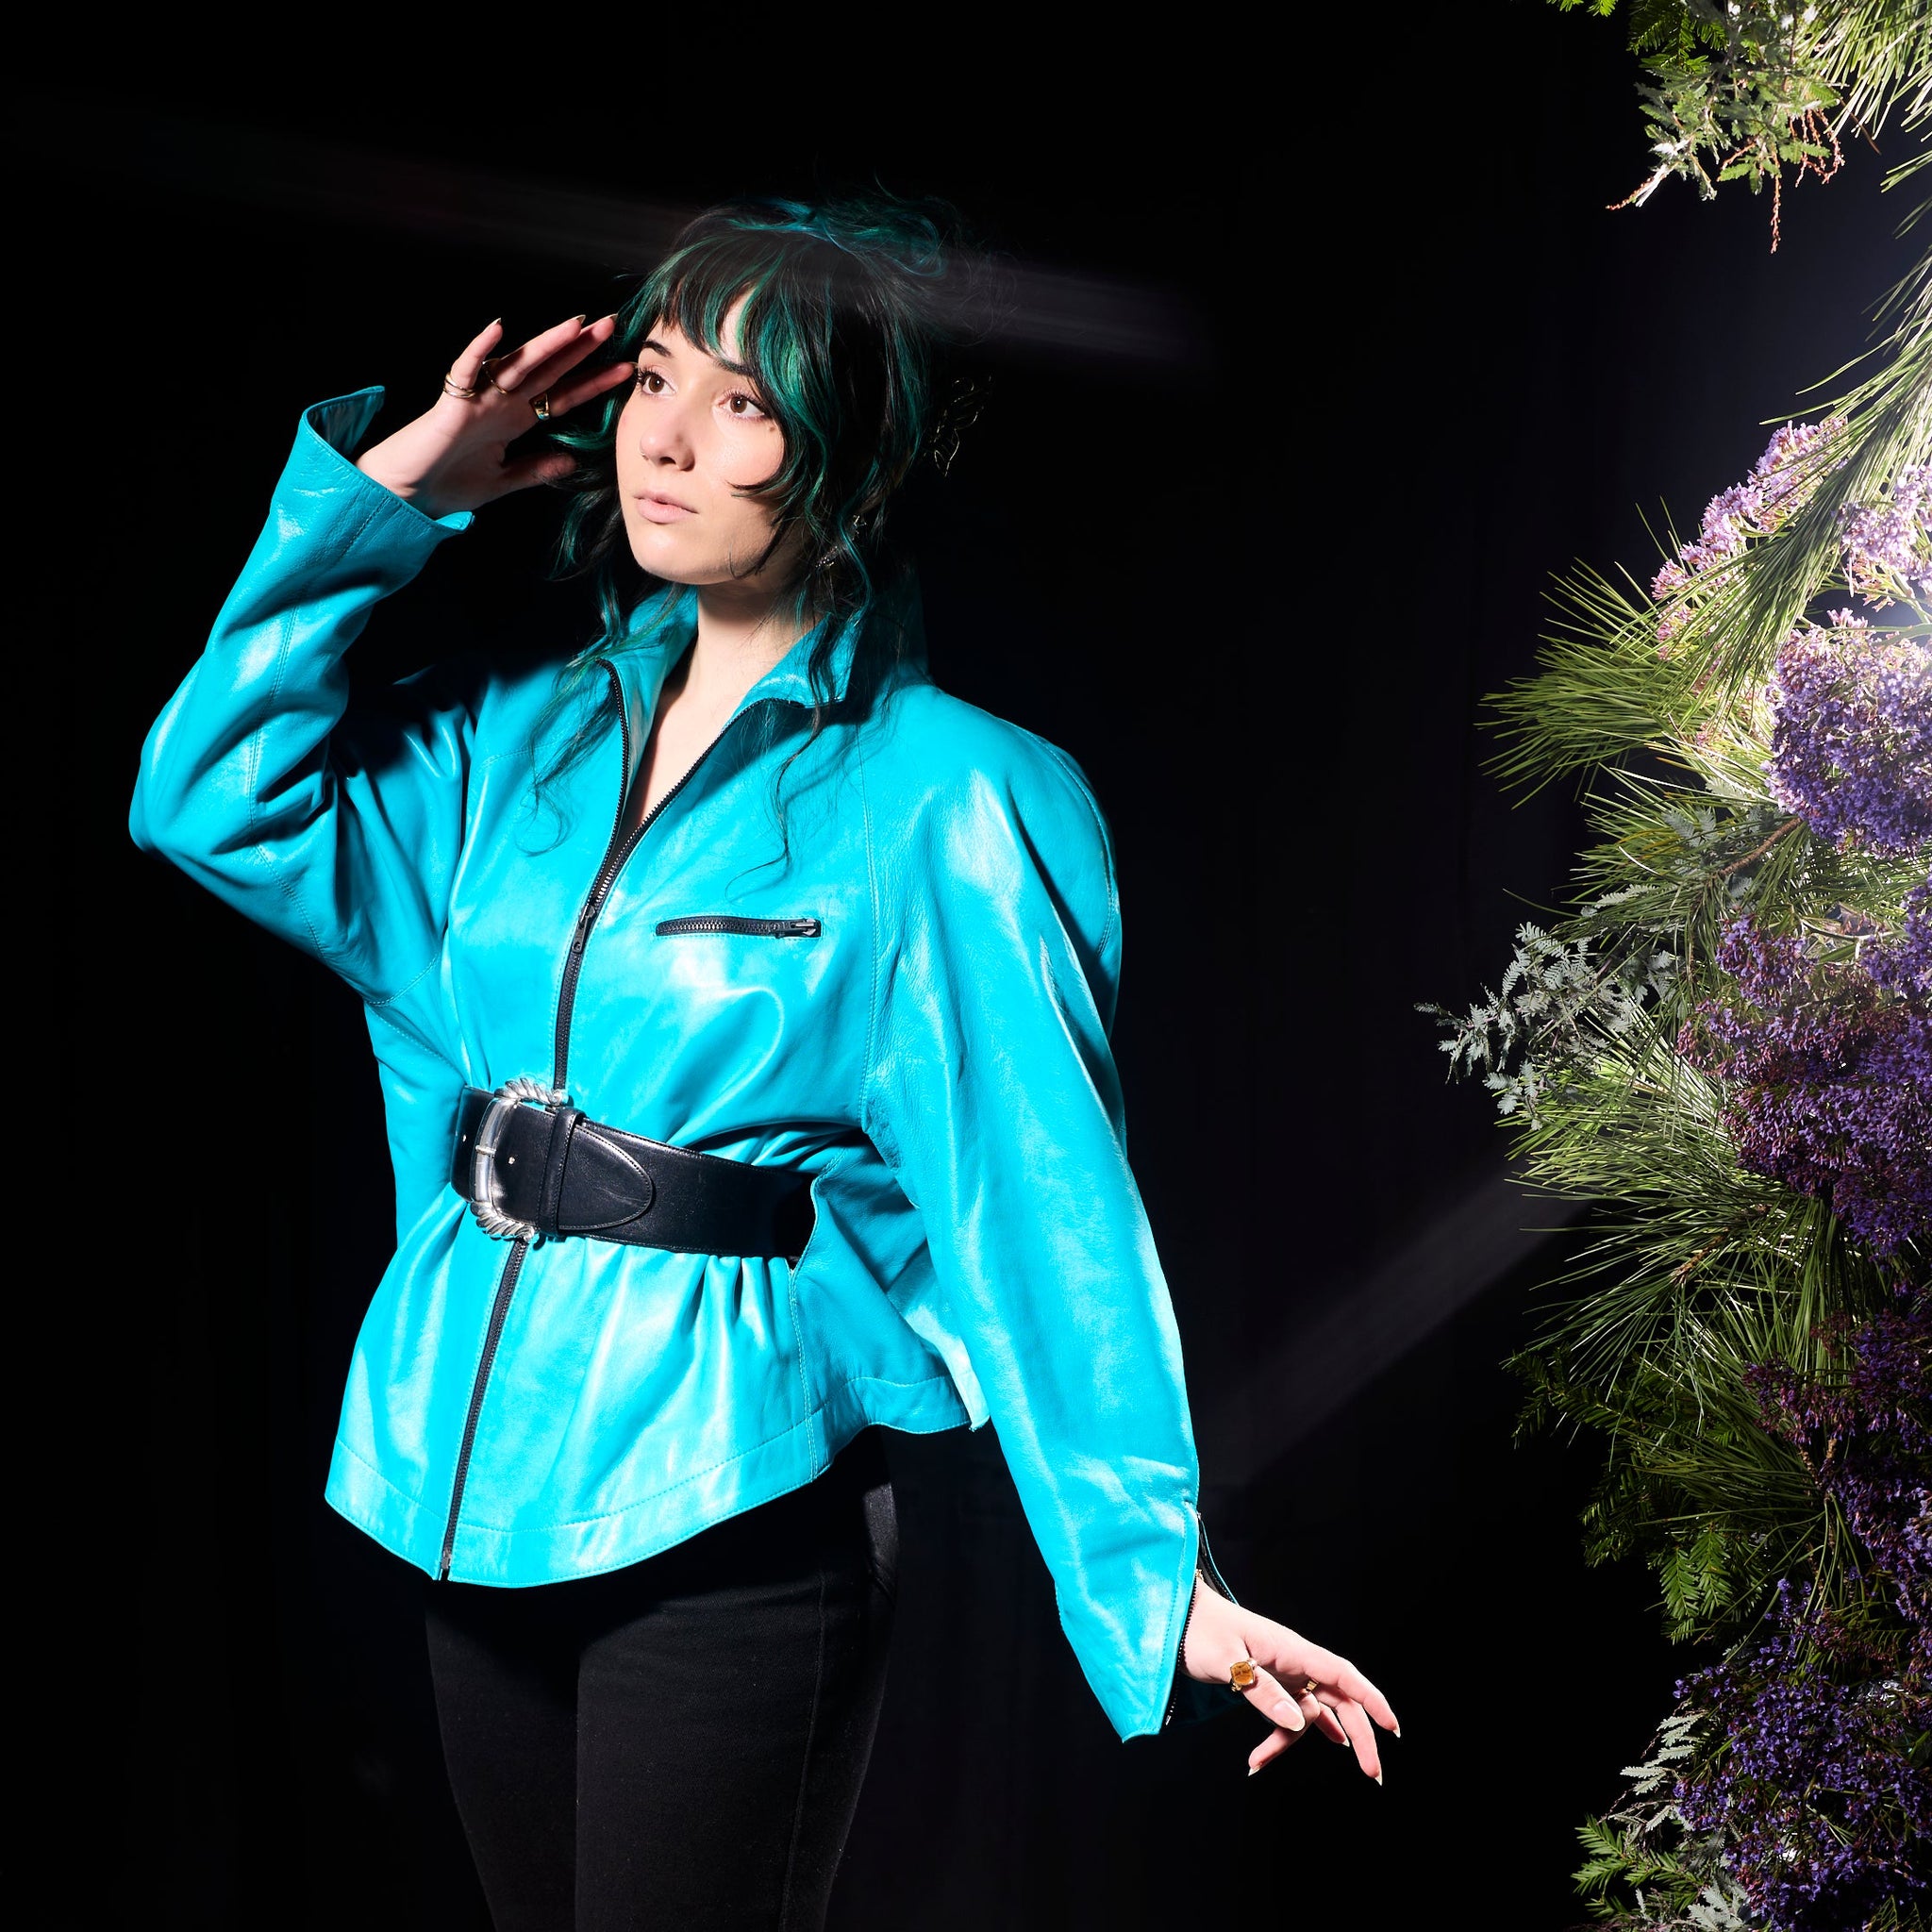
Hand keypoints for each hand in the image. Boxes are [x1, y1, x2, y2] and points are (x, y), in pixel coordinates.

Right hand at [354, 314, 633, 519]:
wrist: (408, 495)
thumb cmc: (449, 483)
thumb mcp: (504, 481)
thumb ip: (536, 470)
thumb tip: (573, 462)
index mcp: (515, 420)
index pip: (563, 396)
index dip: (594, 383)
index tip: (626, 370)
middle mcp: (501, 403)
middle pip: (548, 370)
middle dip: (579, 349)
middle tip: (612, 326)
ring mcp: (478, 399)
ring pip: (517, 363)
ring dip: (545, 344)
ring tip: (575, 325)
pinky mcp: (452, 403)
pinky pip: (466, 370)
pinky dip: (480, 350)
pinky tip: (499, 329)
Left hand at [1181, 1580, 1398, 1780]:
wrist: (1178, 1617)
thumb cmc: (1201, 1630)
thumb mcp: (1228, 1661)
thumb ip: (1263, 1692)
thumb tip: (1300, 1723)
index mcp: (1292, 1650)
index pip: (1342, 1674)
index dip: (1371, 1700)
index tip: (1393, 1728)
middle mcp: (1295, 1661)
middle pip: (1338, 1700)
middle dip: (1359, 1736)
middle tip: (1373, 1774)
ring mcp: (1283, 1673)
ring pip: (1309, 1712)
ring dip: (1290, 1741)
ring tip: (1259, 1764)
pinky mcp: (1268, 1683)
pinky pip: (1283, 1713)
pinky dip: (1274, 1734)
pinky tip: (1265, 1755)